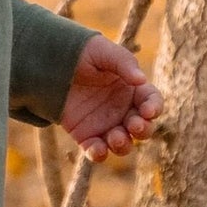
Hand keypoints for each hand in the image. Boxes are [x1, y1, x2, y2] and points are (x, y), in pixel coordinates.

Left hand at [60, 36, 163, 162]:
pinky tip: (98, 150)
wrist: (52, 63)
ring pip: (123, 144)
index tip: (148, 111)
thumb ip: (124, 63)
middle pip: (143, 128)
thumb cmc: (83, 53)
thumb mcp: (104, 52)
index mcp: (132, 90)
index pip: (152, 102)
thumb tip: (141, 79)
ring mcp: (106, 125)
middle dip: (143, 130)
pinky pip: (97, 150)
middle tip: (134, 125)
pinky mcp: (86, 135)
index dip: (154, 107)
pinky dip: (99, 154)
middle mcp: (122, 110)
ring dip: (123, 145)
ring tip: (116, 138)